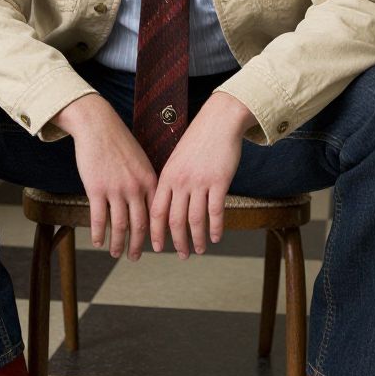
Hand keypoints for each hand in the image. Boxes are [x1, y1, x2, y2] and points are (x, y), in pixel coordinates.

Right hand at [50, 94, 155, 259]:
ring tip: (116, 254)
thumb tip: (147, 201)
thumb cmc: (118, 141)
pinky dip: (99, 233)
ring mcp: (116, 189)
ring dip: (118, 243)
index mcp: (149, 180)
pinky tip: (98, 242)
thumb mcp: (140, 160)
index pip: (156, 213)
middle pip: (140, 225)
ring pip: (120, 225)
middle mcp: (135, 187)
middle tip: (135, 257)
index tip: (156, 246)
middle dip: (138, 245)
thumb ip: (145, 181)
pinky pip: (99, 218)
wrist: (97, 125)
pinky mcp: (96, 188)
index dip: (156, 233)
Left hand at [149, 92, 256, 257]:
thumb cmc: (198, 139)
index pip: (156, 211)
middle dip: (177, 242)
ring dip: (197, 239)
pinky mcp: (219, 181)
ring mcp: (200, 181)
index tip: (156, 247)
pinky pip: (215, 211)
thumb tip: (168, 205)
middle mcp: (180, 181)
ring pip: (195, 220)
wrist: (219, 120)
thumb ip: (172, 181)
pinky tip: (216, 237)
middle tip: (181, 255)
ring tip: (200, 250)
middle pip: (174, 220)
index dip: (155, 233)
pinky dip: (215, 228)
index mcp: (167, 176)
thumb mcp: (177, 159)